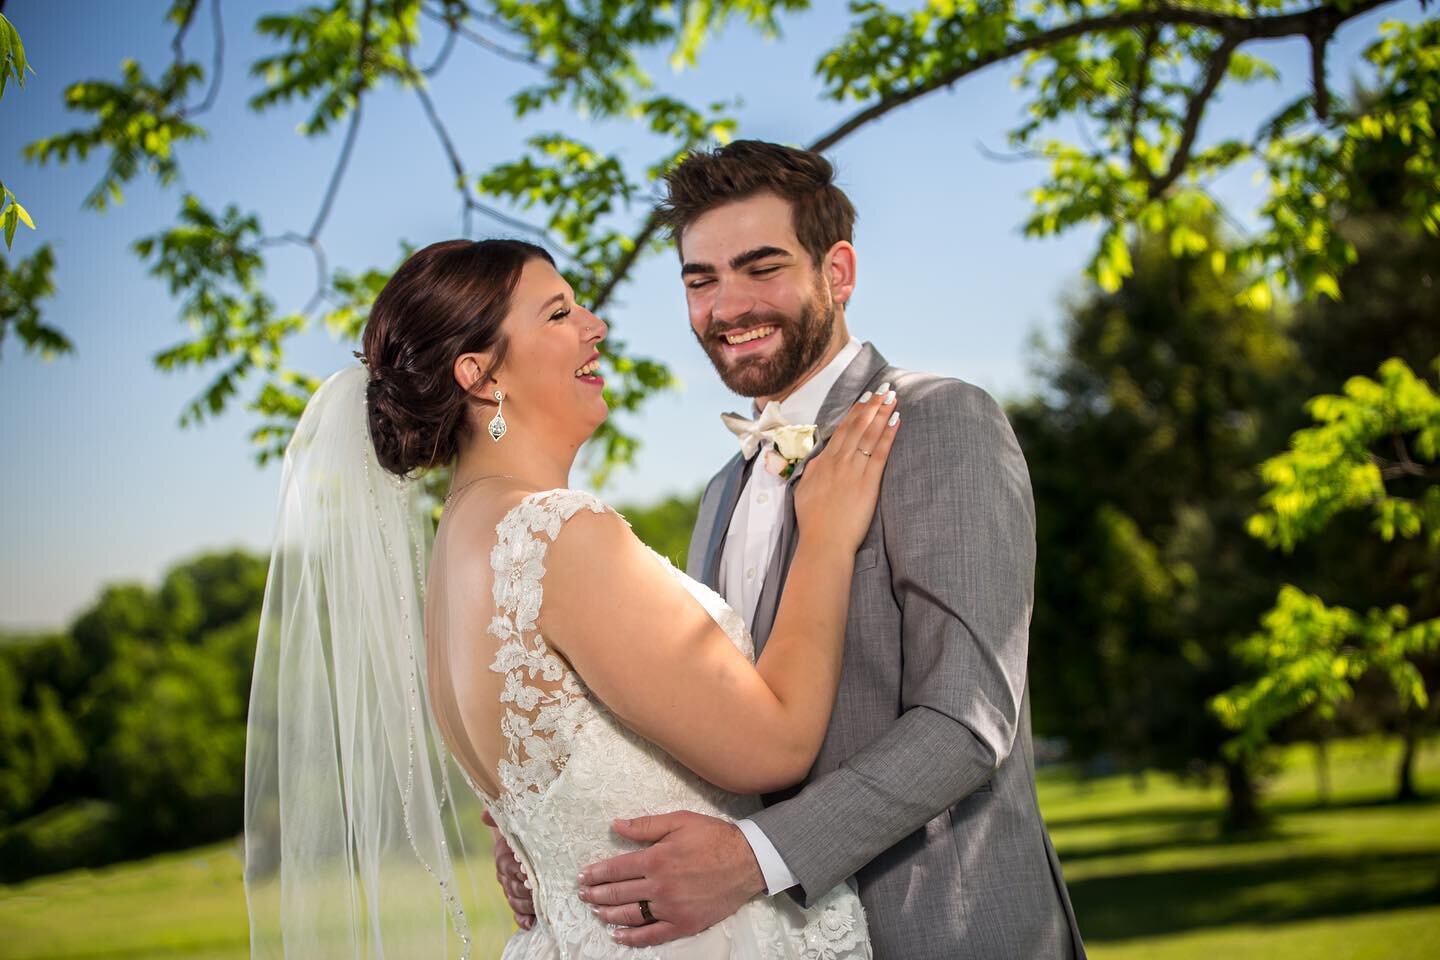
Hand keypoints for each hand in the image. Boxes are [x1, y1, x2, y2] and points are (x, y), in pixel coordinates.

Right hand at [484, 808, 535, 930]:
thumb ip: (501, 818)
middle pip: (510, 887)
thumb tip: (483, 815)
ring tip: (537, 905)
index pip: (505, 866)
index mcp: (504, 856)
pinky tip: (530, 924)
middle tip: (535, 889)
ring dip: (525, 905)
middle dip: (523, 890)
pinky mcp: (522, 903)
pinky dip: (523, 920)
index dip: (515, 870)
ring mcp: (513, 890)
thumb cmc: (528, 831)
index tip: (526, 871)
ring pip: (514, 902)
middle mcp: (506, 875)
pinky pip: (518, 915)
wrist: (536, 842)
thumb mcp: (518, 823)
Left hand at [577, 811, 764, 947]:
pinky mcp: (684, 924)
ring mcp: (670, 908)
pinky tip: (618, 934)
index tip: (582, 875)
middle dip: (596, 893)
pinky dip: (632, 937)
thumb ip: (645, 826)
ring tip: (595, 910)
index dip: (596, 873)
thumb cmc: (713, 837)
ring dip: (608, 913)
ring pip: (631, 914)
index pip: (616, 868)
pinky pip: (652, 934)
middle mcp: (659, 886)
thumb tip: (616, 825)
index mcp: (656, 859)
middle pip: (618, 892)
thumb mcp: (679, 821)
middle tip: (582, 894)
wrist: (747, 861)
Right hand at [794, 384, 899, 552]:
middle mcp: (838, 462)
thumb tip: (820, 459)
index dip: (855, 412)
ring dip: (882, 414)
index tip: (865, 398)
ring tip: (892, 398)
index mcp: (823, 463)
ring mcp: (853, 471)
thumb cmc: (814, 521)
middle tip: (884, 388)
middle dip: (872, 405)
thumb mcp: (805, 490)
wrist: (823, 542)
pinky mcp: (868, 483)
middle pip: (857, 427)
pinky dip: (889, 436)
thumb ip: (813, 471)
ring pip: (869, 435)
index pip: (841, 431)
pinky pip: (880, 454)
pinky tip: (897, 422)